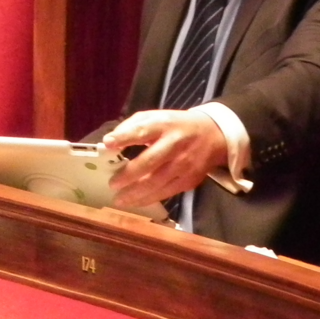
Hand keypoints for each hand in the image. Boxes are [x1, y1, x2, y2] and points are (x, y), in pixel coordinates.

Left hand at [102, 109, 227, 208]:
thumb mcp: (154, 117)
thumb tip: (110, 141)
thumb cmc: (174, 126)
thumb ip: (132, 126)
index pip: (143, 130)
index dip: (125, 137)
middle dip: (129, 174)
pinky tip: (136, 201)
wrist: (212, 136)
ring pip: (158, 182)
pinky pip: (167, 192)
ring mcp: (184, 164)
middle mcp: (175, 144)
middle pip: (151, 161)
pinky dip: (149, 199)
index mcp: (164, 124)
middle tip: (113, 184)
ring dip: (136, 193)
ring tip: (119, 199)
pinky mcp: (190, 180)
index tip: (107, 144)